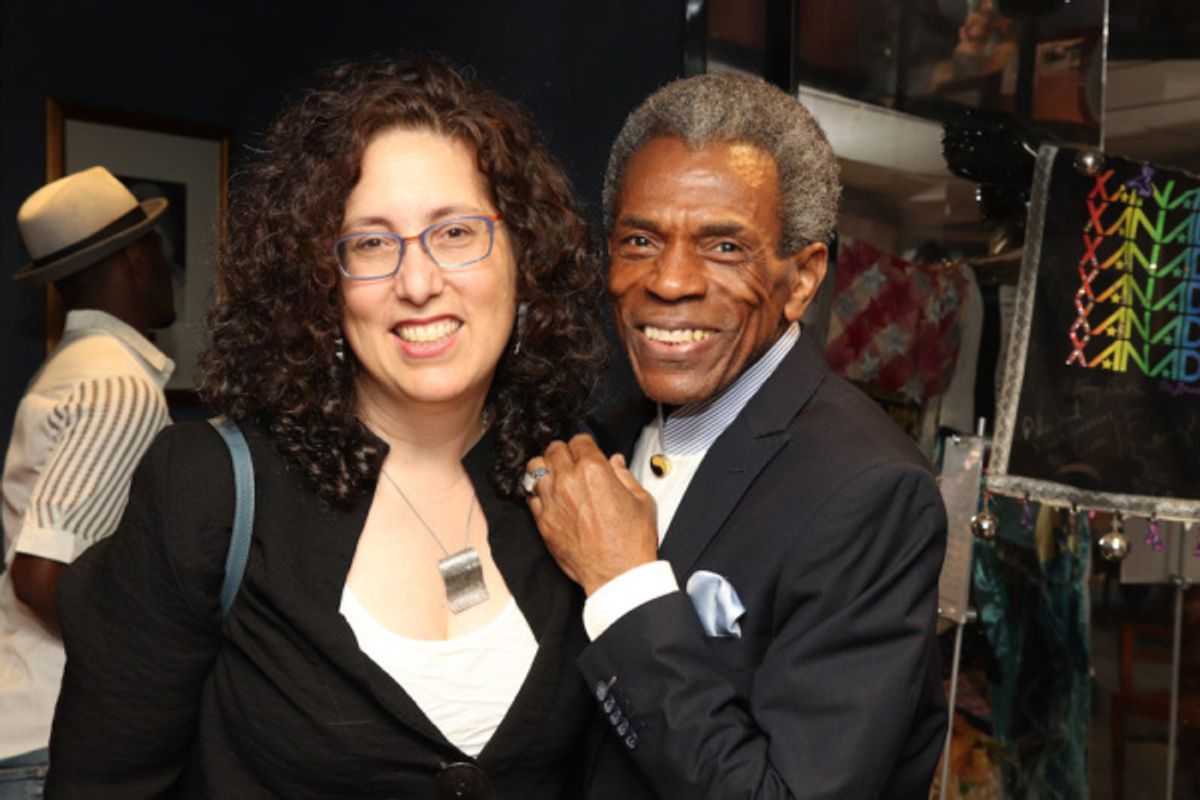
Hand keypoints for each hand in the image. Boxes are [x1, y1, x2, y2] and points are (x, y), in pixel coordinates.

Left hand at [526, 434, 658, 594]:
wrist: (617, 575)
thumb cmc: (631, 543)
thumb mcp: (641, 500)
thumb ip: (625, 475)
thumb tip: (616, 463)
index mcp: (594, 471)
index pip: (578, 440)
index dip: (584, 444)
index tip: (587, 450)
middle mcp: (568, 482)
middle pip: (553, 449)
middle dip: (564, 452)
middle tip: (571, 461)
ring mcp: (552, 501)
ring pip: (535, 468)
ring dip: (546, 469)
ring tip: (556, 476)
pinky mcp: (543, 521)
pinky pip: (530, 496)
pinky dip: (538, 493)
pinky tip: (550, 498)